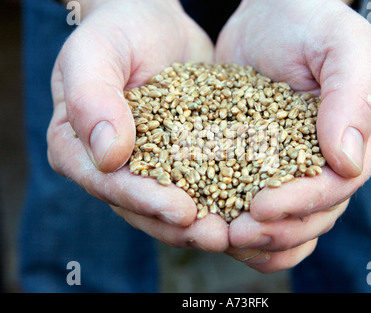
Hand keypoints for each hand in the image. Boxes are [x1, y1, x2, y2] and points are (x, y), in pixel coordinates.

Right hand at [48, 0, 228, 251]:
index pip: (109, 185)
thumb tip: (107, 156)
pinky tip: (249, 204)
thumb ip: (90, 99)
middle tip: (219, 236)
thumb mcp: (95, 53)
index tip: (182, 212)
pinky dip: (222, 195)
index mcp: (78, 148)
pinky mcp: (179, 157)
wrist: (152, 21)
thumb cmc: (117, 30)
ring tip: (238, 231)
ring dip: (205, 221)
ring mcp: (146, 164)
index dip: (145, 202)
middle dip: (181, 226)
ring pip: (172, 204)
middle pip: (142, 207)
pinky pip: (199, 182)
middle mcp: (110, 165)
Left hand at [216, 0, 370, 271]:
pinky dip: (241, 225)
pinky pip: (258, 209)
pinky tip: (218, 228)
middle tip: (234, 233)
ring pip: (287, 224)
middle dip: (274, 231)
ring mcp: (294, 168)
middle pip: (311, 217)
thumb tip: (347, 162)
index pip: (334, 188)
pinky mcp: (261, 165)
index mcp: (356, 142)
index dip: (299, 204)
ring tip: (223, 239)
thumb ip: (352, 96)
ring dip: (258, 241)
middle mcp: (328, 163)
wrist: (271, 14)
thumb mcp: (341, 44)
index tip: (260, 207)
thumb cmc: (309, 22)